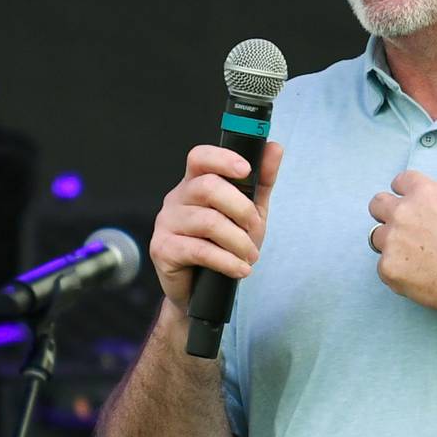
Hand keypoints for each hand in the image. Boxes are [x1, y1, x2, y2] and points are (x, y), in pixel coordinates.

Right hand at [151, 142, 283, 310]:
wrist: (201, 289)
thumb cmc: (224, 245)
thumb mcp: (250, 212)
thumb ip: (261, 181)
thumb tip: (274, 148)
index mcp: (195, 182)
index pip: (200, 157)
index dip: (222, 159)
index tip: (246, 169)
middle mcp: (177, 198)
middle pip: (208, 187)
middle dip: (242, 209)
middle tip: (255, 228)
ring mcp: (166, 222)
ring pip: (208, 221)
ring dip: (238, 241)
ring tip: (250, 256)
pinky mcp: (162, 249)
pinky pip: (199, 250)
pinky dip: (227, 261)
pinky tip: (240, 269)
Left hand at [367, 170, 436, 314]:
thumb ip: (436, 205)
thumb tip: (426, 214)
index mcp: (424, 193)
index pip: (400, 181)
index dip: (404, 193)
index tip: (408, 203)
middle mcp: (403, 212)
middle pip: (377, 204)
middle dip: (386, 213)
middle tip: (401, 229)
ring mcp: (392, 240)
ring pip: (377, 237)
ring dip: (391, 244)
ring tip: (413, 259)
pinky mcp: (388, 267)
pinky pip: (384, 266)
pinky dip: (397, 271)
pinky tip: (418, 277)